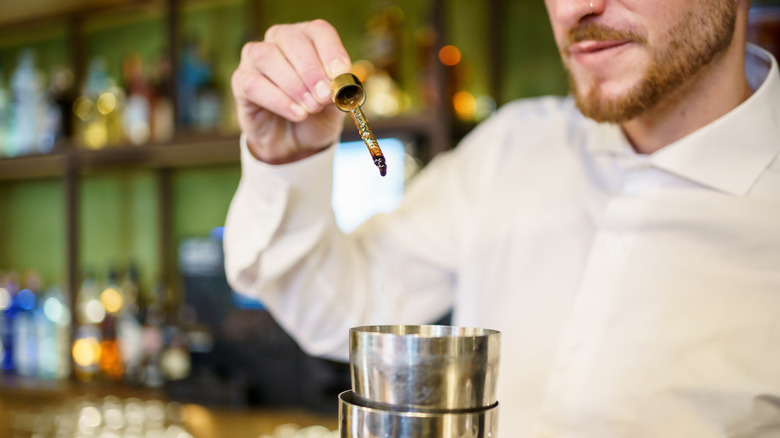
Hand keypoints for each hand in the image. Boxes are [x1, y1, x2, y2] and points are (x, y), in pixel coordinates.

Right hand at [231, 20, 351, 163]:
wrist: (294, 143)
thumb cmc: (316, 115)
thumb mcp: (336, 105)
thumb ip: (339, 91)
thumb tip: (340, 84)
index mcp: (307, 38)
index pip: (319, 31)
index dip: (331, 51)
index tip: (340, 75)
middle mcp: (278, 41)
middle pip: (291, 39)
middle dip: (311, 69)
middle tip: (324, 96)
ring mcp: (255, 59)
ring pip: (267, 57)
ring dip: (293, 84)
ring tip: (311, 107)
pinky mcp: (240, 81)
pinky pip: (253, 84)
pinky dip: (278, 100)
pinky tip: (297, 114)